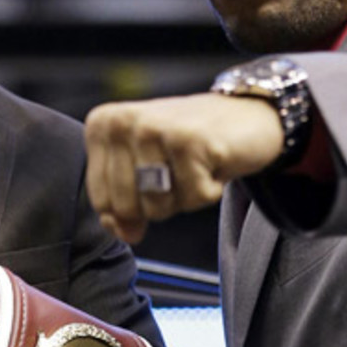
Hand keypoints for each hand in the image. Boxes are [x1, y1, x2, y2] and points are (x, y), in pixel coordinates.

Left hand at [85, 93, 282, 242]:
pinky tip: (213, 160)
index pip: (101, 201)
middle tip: (177, 170)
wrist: (246, 115)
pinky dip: (210, 190)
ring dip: (184, 197)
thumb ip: (122, 206)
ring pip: (157, 206)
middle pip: (126, 208)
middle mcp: (121, 122)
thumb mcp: (145, 173)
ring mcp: (153, 128)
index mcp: (102, 125)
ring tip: (194, 164)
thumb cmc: (189, 145)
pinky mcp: (188, 140)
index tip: (154, 176)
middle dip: (159, 204)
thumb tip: (123, 232)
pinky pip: (193, 198)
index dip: (132, 207)